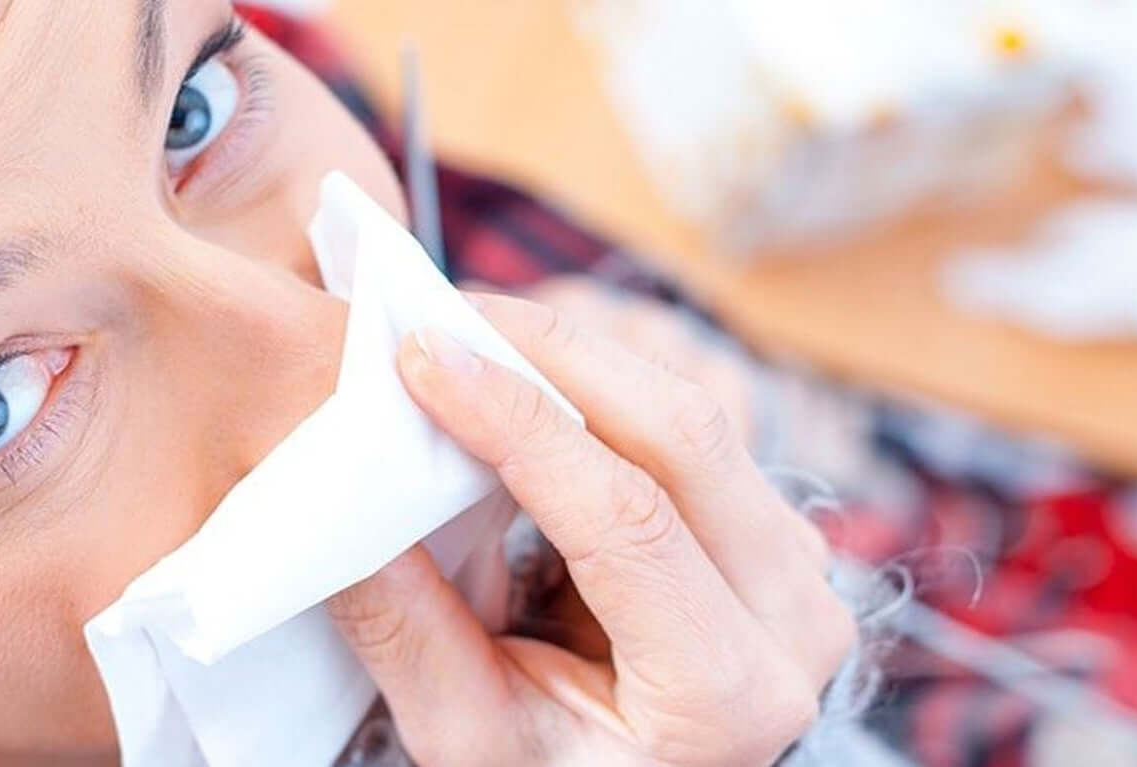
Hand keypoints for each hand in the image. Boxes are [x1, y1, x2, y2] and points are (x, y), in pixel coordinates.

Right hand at [324, 293, 855, 766]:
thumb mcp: (472, 740)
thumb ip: (410, 632)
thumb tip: (334, 504)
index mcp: (729, 692)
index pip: (628, 518)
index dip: (522, 423)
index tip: (422, 358)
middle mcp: (795, 621)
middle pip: (685, 438)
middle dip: (556, 357)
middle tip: (442, 316)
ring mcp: (801, 569)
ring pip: (695, 418)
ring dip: (578, 364)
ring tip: (470, 335)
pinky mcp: (778, 534)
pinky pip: (693, 436)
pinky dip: (602, 396)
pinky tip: (523, 376)